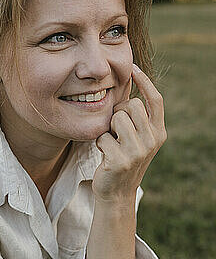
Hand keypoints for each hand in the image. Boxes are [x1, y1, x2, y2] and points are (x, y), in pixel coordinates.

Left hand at [92, 64, 166, 205]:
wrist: (116, 191)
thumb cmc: (122, 157)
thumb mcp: (137, 137)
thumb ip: (137, 117)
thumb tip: (128, 84)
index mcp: (159, 132)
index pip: (156, 100)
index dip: (145, 81)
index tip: (132, 67)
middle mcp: (152, 141)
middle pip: (131, 105)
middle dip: (118, 112)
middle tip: (115, 129)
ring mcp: (138, 152)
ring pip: (116, 118)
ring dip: (108, 129)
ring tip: (111, 142)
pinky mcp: (121, 161)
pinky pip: (103, 137)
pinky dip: (99, 143)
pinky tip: (104, 155)